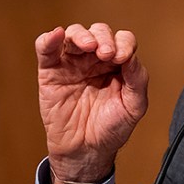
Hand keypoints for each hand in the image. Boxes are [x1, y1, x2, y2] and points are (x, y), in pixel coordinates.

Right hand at [35, 23, 148, 183]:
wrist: (86, 151)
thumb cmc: (111, 128)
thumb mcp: (134, 106)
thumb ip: (137, 80)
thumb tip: (132, 57)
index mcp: (117, 64)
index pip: (122, 40)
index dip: (124, 44)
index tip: (123, 59)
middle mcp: (95, 60)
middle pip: (99, 32)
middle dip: (105, 38)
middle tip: (107, 54)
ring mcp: (72, 64)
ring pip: (74, 34)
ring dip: (82, 35)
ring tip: (89, 47)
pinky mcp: (50, 72)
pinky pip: (46, 49)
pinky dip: (49, 39)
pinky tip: (56, 35)